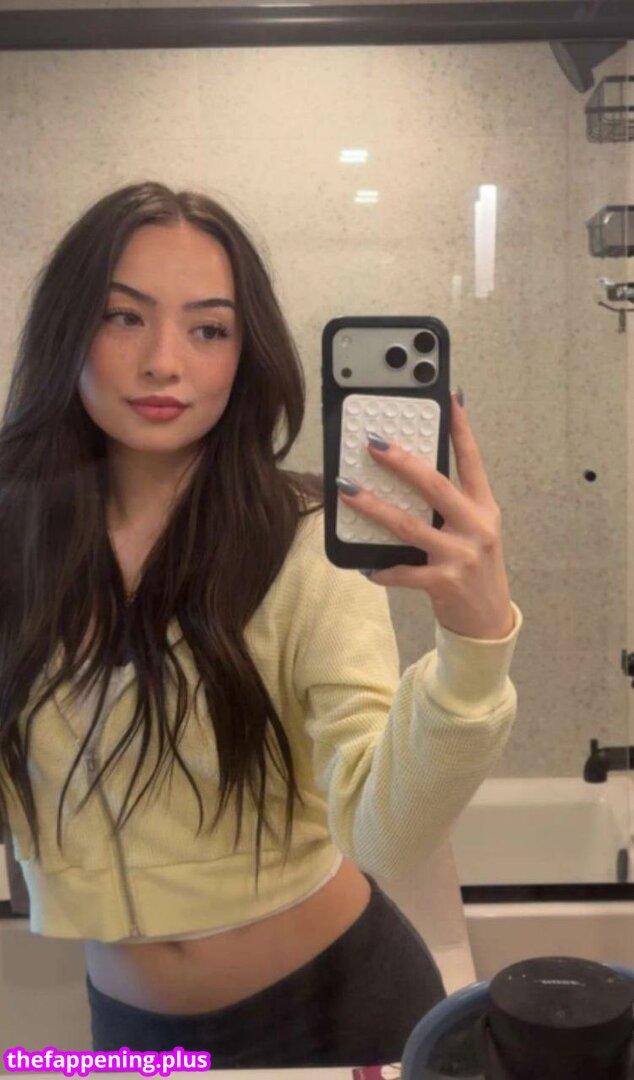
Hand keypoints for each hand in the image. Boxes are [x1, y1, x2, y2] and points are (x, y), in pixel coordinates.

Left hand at [335, 390, 513, 640]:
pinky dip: (382, 567)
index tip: (449, 397)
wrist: (489, 620)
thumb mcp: (473, 530)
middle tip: (373, 443)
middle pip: (435, 486)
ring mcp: (461, 555)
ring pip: (411, 525)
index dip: (461, 427)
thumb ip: (451, 504)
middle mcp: (476, 527)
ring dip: (375, 507)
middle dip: (402, 462)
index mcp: (483, 507)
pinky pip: (404, 572)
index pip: (472, 460)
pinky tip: (365, 564)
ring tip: (349, 492)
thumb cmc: (474, 567)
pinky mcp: (445, 583)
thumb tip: (410, 472)